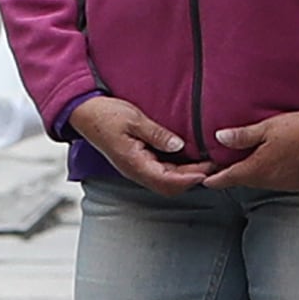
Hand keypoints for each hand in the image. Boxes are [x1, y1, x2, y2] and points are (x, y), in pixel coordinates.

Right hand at [67, 92, 209, 194]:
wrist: (84, 113)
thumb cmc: (105, 115)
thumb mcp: (133, 119)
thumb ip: (156, 134)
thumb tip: (178, 145)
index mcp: (134, 163)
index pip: (166, 181)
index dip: (189, 178)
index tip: (207, 170)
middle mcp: (136, 171)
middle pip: (169, 185)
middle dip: (193, 178)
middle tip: (214, 165)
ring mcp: (136, 168)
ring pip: (166, 181)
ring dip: (187, 175)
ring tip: (206, 163)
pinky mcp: (138, 162)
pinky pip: (161, 172)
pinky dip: (178, 170)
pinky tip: (189, 159)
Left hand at [205, 109, 298, 193]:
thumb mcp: (267, 127)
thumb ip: (242, 135)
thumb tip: (219, 137)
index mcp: (256, 168)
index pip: (228, 178)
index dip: (213, 179)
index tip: (204, 180)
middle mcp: (267, 181)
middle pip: (242, 181)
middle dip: (230, 175)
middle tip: (219, 167)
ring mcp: (282, 184)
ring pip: (257, 182)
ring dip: (248, 174)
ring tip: (242, 164)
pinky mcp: (295, 184)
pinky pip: (273, 182)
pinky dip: (265, 174)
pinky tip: (267, 164)